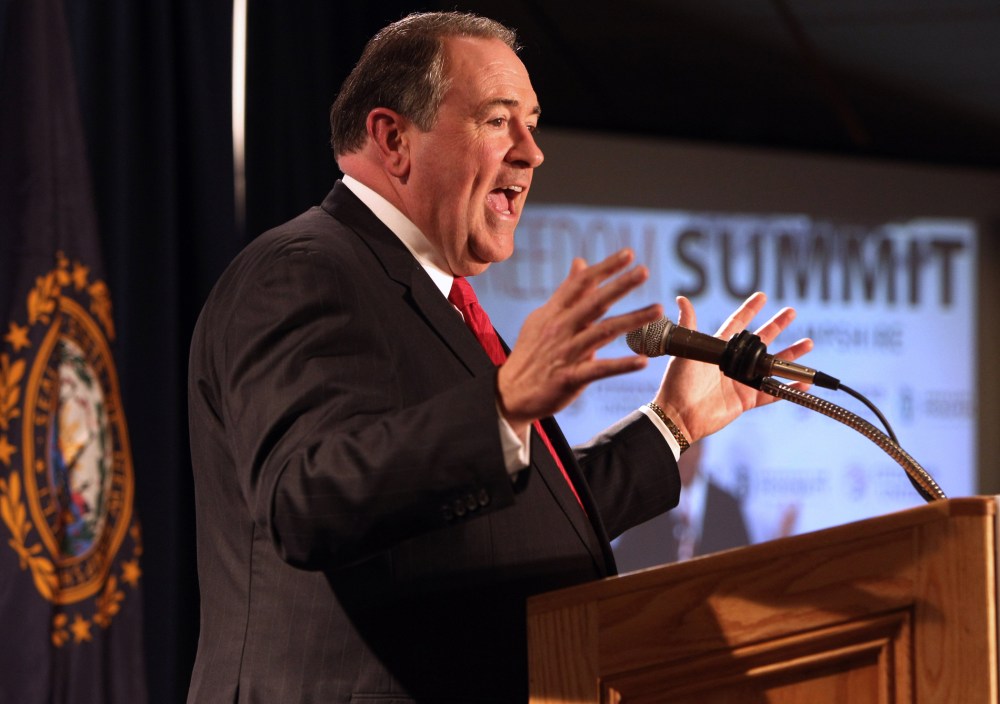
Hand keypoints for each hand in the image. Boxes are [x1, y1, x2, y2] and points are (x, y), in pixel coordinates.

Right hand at [497, 249, 661, 436]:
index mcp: (554, 312)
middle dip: (620, 285)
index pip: (581, 284)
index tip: (628, 254)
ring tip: (657, 310)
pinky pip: (600, 369)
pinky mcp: (570, 377)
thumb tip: (580, 262)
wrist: (511, 391)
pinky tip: (643, 361)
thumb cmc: (531, 353)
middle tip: (644, 271)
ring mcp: (566, 352)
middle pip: (594, 303)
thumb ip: (566, 292)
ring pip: (603, 332)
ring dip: (632, 320)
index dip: (605, 268)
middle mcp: (560, 328)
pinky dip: (622, 365)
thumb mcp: (543, 317)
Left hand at [653, 292, 813, 443]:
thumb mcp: (685, 351)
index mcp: (718, 348)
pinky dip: (788, 388)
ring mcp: (741, 381)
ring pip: (771, 365)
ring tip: (808, 343)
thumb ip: (689, 325)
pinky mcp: (747, 399)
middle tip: (791, 312)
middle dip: (776, 326)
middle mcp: (732, 362)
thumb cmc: (678, 382)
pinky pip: (772, 393)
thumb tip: (682, 298)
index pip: (737, 324)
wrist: (679, 415)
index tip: (762, 296)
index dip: (749, 310)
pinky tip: (804, 382)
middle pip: (760, 341)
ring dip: (790, 355)